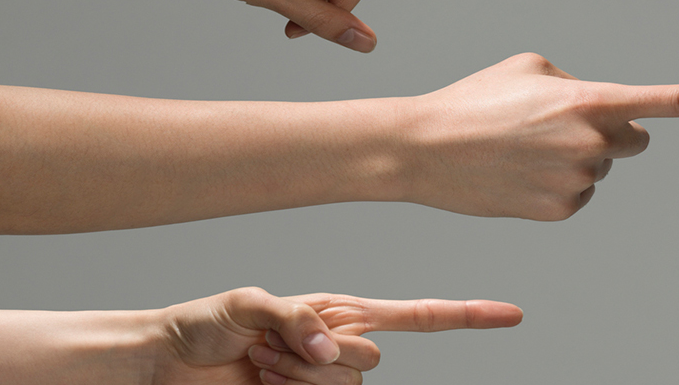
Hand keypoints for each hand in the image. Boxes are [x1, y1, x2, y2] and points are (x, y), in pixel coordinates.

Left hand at [154, 287, 522, 384]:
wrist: (167, 362)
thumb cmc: (204, 322)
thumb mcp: (249, 303)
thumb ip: (297, 318)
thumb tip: (331, 346)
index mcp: (341, 313)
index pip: (418, 316)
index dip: (466, 317)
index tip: (511, 315)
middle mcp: (340, 347)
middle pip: (370, 364)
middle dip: (318, 357)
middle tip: (271, 345)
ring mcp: (321, 381)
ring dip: (295, 377)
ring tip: (259, 363)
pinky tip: (259, 381)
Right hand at [396, 53, 678, 220]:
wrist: (421, 148)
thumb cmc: (478, 100)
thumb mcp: (533, 68)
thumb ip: (586, 84)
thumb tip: (614, 118)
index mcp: (593, 99)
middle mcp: (595, 142)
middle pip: (636, 139)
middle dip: (612, 132)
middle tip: (556, 126)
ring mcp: (580, 180)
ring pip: (604, 168)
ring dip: (576, 158)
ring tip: (524, 149)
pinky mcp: (563, 210)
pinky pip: (582, 195)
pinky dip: (559, 185)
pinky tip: (521, 175)